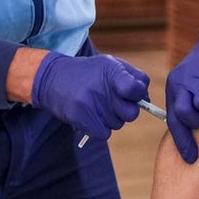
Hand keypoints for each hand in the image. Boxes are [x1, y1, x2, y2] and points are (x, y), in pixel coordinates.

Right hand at [31, 52, 149, 139]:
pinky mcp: (80, 117)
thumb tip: (146, 99)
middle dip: (125, 110)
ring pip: (117, 124)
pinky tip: (91, 116)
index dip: (138, 95)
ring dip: (111, 119)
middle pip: (131, 113)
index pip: (138, 89)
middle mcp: (101, 86)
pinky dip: (100, 128)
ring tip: (96, 105)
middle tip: (112, 102)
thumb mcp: (110, 65)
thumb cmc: (88, 73)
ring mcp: (90, 102)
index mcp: (112, 69)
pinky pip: (104, 134)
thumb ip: (133, 78)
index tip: (129, 93)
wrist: (52, 78)